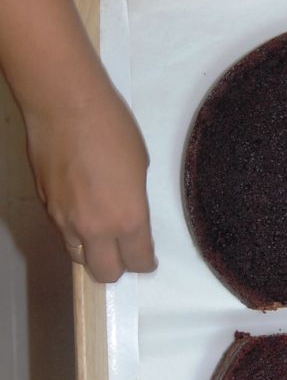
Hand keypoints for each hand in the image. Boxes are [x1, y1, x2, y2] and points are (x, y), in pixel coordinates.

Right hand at [24, 77, 155, 282]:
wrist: (64, 105)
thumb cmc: (111, 128)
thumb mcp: (140, 168)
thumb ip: (133, 203)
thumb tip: (127, 217)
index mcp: (127, 219)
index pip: (138, 262)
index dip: (146, 263)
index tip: (148, 259)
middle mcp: (95, 229)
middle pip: (106, 273)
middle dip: (118, 269)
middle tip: (124, 254)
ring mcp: (66, 221)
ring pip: (79, 256)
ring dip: (92, 252)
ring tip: (100, 235)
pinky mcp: (46, 208)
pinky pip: (63, 233)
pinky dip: (74, 232)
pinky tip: (81, 212)